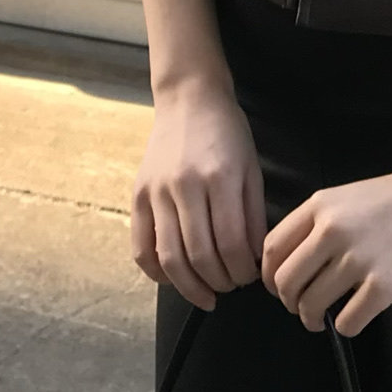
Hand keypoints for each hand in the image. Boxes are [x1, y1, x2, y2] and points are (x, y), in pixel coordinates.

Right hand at [132, 77, 267, 311]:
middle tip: (231, 286)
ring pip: (170, 259)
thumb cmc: (228, 134)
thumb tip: (254, 261)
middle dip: (221, 282)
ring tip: (207, 292)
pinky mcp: (138, 195)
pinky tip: (174, 278)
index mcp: (219, 177)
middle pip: (200, 257)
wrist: (189, 99)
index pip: (231, 244)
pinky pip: (141, 248)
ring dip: (190, 287)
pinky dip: (156, 273)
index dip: (243, 271)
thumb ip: (254, 217)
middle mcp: (185, 185)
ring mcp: (157, 191)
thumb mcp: (251, 169)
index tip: (251, 276)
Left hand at [262, 161, 391, 336]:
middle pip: (286, 282)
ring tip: (322, 319)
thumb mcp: (347, 196)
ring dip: (312, 319)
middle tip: (302, 307)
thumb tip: (295, 261)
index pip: (272, 249)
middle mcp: (332, 232)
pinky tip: (354, 317)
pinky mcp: (384, 286)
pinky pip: (347, 322)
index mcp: (320, 206)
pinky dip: (344, 327)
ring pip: (311, 306)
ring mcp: (358, 259)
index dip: (269, 275)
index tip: (278, 287)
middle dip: (289, 303)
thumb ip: (318, 222)